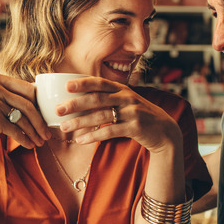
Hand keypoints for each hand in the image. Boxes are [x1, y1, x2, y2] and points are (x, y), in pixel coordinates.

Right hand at [0, 73, 50, 152]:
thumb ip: (9, 93)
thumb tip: (38, 93)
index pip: (29, 90)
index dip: (40, 105)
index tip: (46, 118)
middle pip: (29, 105)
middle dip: (41, 122)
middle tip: (47, 134)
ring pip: (24, 120)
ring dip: (34, 133)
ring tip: (40, 142)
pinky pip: (16, 131)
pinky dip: (24, 140)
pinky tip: (29, 145)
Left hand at [55, 77, 181, 153]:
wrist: (164, 131)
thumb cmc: (139, 116)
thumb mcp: (127, 102)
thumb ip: (109, 99)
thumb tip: (80, 101)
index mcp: (123, 89)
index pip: (100, 83)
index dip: (83, 83)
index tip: (66, 86)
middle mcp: (127, 98)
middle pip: (97, 99)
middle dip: (76, 104)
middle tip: (58, 110)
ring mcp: (132, 112)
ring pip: (101, 116)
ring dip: (80, 122)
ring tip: (64, 127)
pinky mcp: (135, 127)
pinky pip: (110, 131)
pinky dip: (93, 136)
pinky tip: (81, 140)